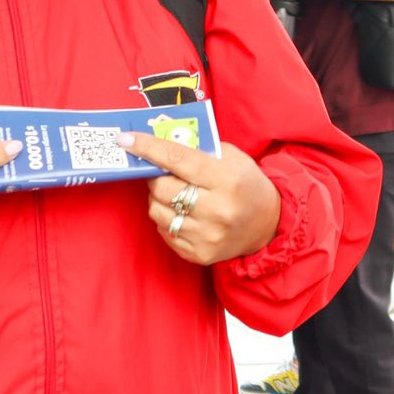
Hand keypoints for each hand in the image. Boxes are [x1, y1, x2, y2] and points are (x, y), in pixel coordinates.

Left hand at [129, 130, 280, 264]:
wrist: (268, 224)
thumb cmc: (246, 184)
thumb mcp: (231, 157)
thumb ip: (197, 149)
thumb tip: (159, 141)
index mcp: (226, 179)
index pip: (178, 159)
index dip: (148, 148)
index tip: (125, 139)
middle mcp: (217, 210)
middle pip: (162, 188)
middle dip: (155, 176)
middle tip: (161, 172)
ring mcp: (207, 236)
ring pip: (158, 212)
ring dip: (158, 198)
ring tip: (173, 193)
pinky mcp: (199, 254)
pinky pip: (165, 232)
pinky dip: (167, 218)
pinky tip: (181, 212)